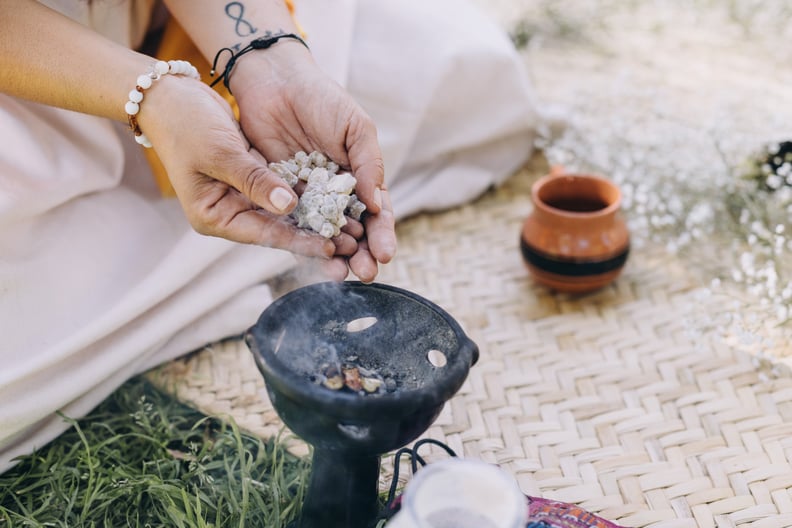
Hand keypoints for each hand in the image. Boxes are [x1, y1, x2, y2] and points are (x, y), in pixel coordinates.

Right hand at [136, 74, 338, 259]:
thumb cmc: (186, 124)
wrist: (170, 96)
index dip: (298, 241)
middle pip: (279, 231)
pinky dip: (308, 198)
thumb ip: (256, 181)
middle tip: (352, 246)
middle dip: (314, 237)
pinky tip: (336, 202)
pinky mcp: (253, 181)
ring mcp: (241, 198)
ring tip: (352, 230)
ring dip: (317, 220)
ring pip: (286, 215)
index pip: (264, 234)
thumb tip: (290, 206)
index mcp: (214, 217)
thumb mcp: (221, 153)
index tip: (330, 248)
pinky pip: (285, 194)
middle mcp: (230, 213)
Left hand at [228, 43, 396, 282]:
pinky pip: (292, 223)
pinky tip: (312, 256)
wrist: (274, 82)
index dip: (382, 234)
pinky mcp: (279, 195)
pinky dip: (302, 242)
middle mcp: (336, 192)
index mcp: (359, 177)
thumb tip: (377, 204)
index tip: (385, 253)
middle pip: (353, 230)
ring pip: (324, 233)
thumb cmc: (322, 100)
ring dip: (334, 255)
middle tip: (366, 273)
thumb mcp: (355, 128)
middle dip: (361, 253)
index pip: (376, 212)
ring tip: (341, 273)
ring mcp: (308, 196)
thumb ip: (368, 165)